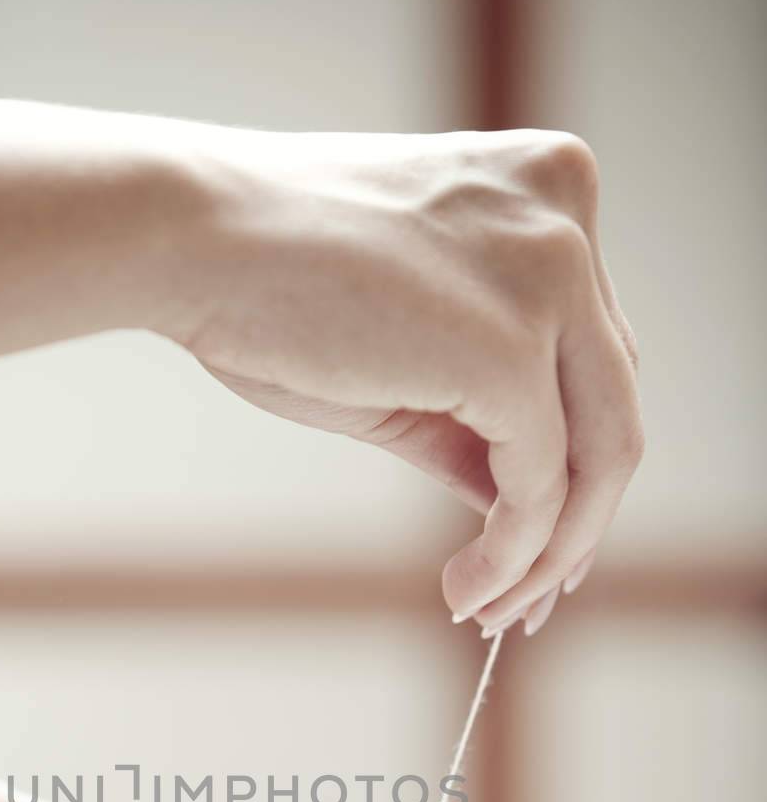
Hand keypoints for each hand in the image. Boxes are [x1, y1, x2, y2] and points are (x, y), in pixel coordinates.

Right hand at [177, 128, 641, 632]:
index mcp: (545, 189)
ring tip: (488, 611)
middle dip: (575, 520)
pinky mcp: (512, 350)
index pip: (592, 353)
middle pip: (612, 404)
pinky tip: (464, 592)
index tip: (533, 540)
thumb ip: (473, 412)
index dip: (572, 458)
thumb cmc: (267, 281)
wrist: (189, 237)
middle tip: (523, 600)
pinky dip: (513, 555)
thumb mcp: (403, 345)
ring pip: (600, 452)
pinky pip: (539, 486)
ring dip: (548, 554)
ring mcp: (551, 279)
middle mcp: (568, 216)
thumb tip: (517, 511)